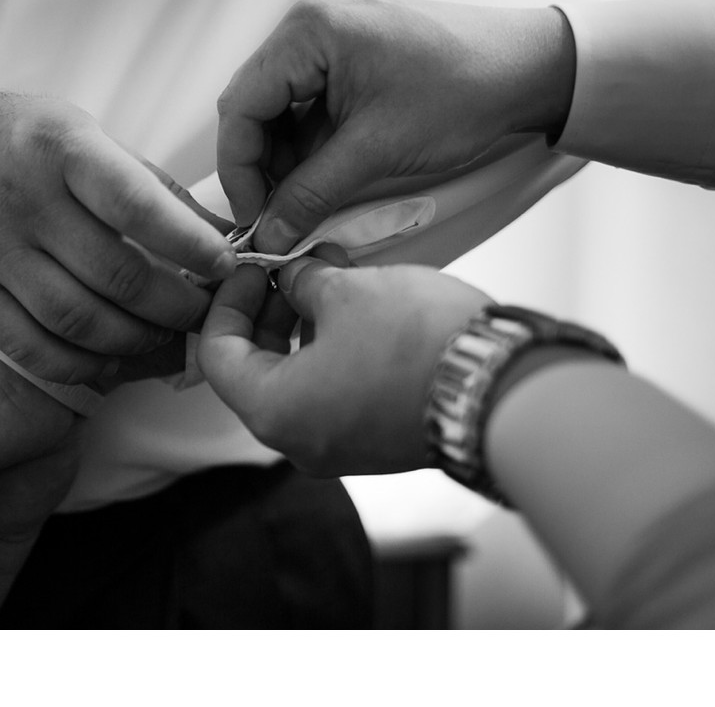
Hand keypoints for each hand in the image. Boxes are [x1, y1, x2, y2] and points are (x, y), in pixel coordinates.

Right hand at [0, 78, 236, 382]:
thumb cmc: (20, 138)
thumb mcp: (87, 134)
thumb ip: (153, 187)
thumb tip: (225, 235)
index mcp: (61, 150)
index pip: (136, 206)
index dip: (189, 244)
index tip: (226, 266)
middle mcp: (24, 201)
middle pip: (113, 276)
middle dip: (175, 306)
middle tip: (206, 313)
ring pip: (76, 320)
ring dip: (135, 340)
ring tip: (167, 336)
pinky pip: (30, 346)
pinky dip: (80, 363)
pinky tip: (113, 358)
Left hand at [197, 253, 489, 475]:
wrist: (497, 387)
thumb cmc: (418, 346)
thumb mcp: (348, 293)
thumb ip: (304, 282)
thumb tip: (293, 277)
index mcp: (275, 411)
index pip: (217, 355)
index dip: (227, 302)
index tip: (250, 268)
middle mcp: (300, 441)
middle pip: (258, 370)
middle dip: (271, 311)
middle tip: (291, 267)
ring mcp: (341, 447)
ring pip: (300, 380)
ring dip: (307, 326)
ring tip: (334, 278)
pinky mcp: (377, 441)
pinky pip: (337, 394)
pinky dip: (336, 351)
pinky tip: (362, 310)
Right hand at [215, 0, 574, 252]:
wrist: (529, 68)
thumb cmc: (462, 92)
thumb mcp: (376, 151)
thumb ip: (311, 193)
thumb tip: (268, 234)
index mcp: (307, 32)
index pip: (240, 106)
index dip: (239, 170)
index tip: (252, 220)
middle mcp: (310, 27)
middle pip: (256, 107)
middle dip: (262, 168)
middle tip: (274, 221)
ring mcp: (332, 41)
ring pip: (284, 113)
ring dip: (289, 162)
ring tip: (305, 208)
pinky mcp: (354, 60)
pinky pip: (314, 108)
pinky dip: (315, 149)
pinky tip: (327, 184)